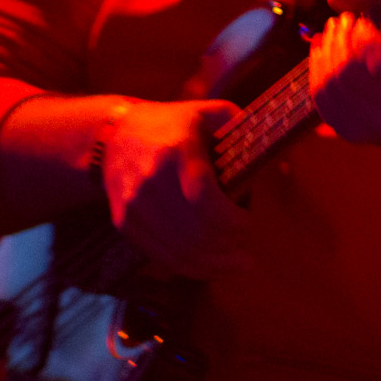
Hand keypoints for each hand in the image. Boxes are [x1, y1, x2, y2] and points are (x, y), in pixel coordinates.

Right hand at [100, 99, 252, 278]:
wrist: (112, 137)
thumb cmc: (170, 125)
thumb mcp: (205, 112)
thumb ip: (238, 125)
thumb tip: (268, 148)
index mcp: (176, 151)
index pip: (204, 198)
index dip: (231, 220)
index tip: (250, 224)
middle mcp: (151, 180)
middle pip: (195, 231)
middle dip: (229, 249)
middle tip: (250, 256)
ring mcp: (134, 204)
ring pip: (179, 250)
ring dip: (214, 266)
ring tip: (238, 267)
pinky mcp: (124, 222)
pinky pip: (161, 255)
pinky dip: (190, 268)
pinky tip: (211, 267)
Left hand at [309, 0, 380, 145]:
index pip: (376, 57)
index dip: (361, 33)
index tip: (365, 21)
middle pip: (346, 71)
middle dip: (337, 38)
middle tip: (341, 22)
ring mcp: (377, 129)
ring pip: (330, 86)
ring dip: (323, 52)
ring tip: (331, 35)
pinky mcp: (355, 135)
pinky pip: (322, 102)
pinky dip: (316, 73)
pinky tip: (322, 55)